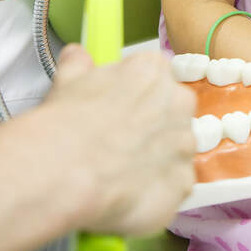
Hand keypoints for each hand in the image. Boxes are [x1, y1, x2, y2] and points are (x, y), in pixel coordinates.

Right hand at [41, 47, 196, 236]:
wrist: (66, 171)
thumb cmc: (66, 124)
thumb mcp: (67, 82)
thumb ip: (78, 64)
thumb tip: (76, 55)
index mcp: (153, 71)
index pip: (154, 75)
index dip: (134, 94)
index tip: (117, 107)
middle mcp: (178, 103)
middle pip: (171, 112)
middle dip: (150, 125)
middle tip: (118, 141)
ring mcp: (184, 146)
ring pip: (175, 151)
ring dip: (155, 160)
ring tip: (120, 171)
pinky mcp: (182, 183)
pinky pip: (173, 187)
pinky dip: (155, 192)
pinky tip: (127, 195)